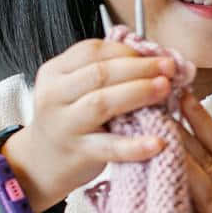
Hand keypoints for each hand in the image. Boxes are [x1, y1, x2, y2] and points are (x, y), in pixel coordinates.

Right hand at [3, 38, 179, 211]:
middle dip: (139, 67)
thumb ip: (104, 71)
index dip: (127, 50)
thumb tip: (152, 56)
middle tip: (169, 67)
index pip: (92, 51)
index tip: (156, 53)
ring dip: (138, 92)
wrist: (42, 162)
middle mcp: (54, 95)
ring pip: (101, 103)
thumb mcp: (75, 89)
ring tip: (166, 89)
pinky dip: (135, 146)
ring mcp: (64, 125)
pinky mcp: (78, 152)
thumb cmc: (69, 119)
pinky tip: (157, 143)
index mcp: (55, 72)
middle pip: (99, 73)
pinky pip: (110, 147)